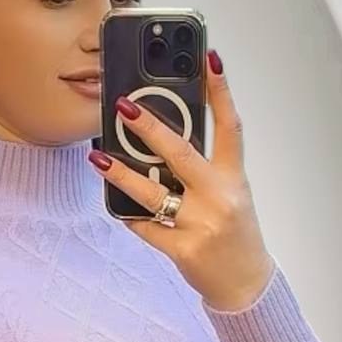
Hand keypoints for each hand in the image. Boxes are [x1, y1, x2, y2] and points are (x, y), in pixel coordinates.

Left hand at [88, 49, 275, 311]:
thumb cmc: (234, 233)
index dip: (221, 90)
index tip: (209, 57)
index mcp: (234, 178)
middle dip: (151, 129)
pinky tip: (116, 205)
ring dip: (121, 174)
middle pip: (182, 154)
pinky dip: (130, 216)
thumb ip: (204, 169)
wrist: (245, 284)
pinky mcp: (184, 250)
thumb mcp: (231, 194)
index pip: (230, 126)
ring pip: (154, 193)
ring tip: (97, 157)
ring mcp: (201, 225)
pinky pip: (147, 227)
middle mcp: (220, 197)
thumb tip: (161, 142)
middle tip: (124, 106)